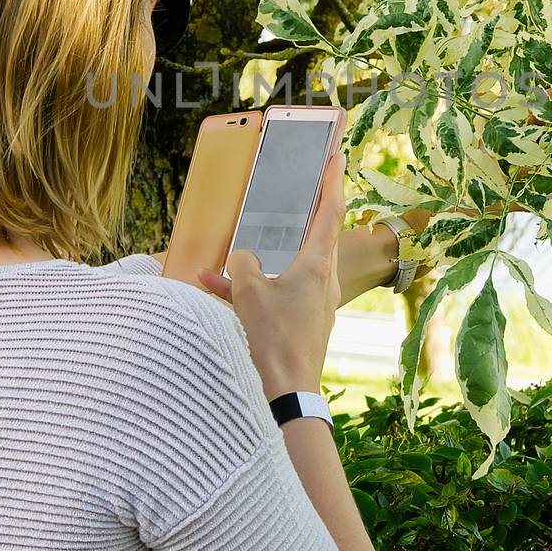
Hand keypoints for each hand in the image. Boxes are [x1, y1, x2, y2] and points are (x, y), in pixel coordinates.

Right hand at [198, 151, 345, 396]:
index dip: (332, 181)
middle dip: (307, 211)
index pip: (330, 212)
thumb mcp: (250, 293)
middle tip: (303, 185)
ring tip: (238, 244)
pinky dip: (253, 288)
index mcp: (317, 265)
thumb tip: (241, 259)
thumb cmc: (274, 340)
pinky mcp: (300, 323)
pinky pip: (276, 293)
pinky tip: (215, 287)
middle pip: (317, 235)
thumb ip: (243, 266)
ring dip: (265, 255)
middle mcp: (322, 281)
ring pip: (290, 265)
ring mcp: (313, 303)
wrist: (287, 395)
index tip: (337, 155)